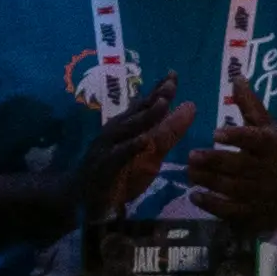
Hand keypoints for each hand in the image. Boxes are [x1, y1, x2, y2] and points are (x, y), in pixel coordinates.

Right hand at [70, 72, 196, 218]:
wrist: (86, 201)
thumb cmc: (121, 173)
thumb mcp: (151, 152)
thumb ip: (169, 130)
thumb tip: (190, 105)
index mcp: (126, 126)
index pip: (145, 104)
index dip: (159, 90)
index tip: (174, 74)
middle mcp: (116, 132)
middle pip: (137, 112)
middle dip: (154, 97)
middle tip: (171, 83)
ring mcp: (108, 148)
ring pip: (127, 130)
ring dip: (144, 116)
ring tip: (163, 102)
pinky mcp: (104, 168)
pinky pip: (118, 156)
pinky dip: (130, 147)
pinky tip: (143, 140)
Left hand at [185, 76, 276, 238]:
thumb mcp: (271, 128)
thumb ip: (251, 106)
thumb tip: (236, 77)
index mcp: (273, 145)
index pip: (254, 139)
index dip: (236, 136)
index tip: (215, 133)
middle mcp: (267, 169)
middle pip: (238, 165)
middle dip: (213, 160)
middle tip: (191, 155)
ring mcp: (259, 193)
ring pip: (230, 187)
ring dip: (207, 180)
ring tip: (190, 171)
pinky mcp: (252, 212)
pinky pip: (229, 210)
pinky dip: (211, 204)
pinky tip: (196, 196)